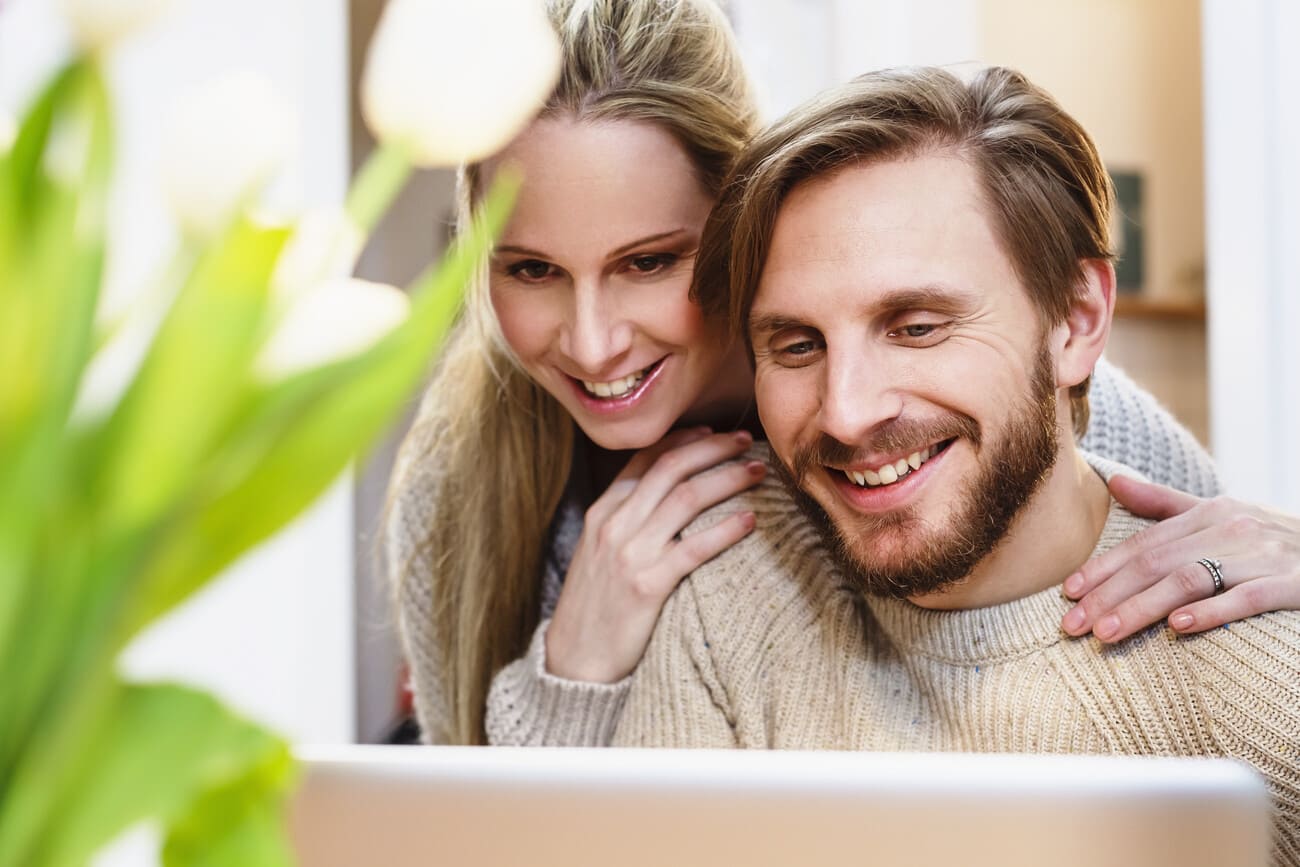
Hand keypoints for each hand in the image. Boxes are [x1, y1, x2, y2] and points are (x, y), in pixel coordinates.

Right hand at [544, 427, 764, 681]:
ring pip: (686, 498)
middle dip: (712, 448)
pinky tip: (749, 521)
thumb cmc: (595, 607)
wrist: (575, 662)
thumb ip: (625, 521)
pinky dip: (725, 529)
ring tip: (756, 471)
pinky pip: (694, 548)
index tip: (711, 431)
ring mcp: (629, 554)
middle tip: (744, 441)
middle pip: (670, 468)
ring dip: (727, 478)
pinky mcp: (647, 586)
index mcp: (602, 512)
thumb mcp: (597, 553)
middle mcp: (614, 525)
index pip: (644, 459)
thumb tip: (666, 496)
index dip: (682, 440)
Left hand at [1061, 475, 1299, 641]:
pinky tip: (1180, 627)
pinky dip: (1212, 611)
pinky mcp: (1294, 583)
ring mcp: (1262, 556)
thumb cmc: (1273, 539)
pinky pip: (1248, 597)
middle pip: (1157, 563)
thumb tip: (1112, 482)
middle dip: (1108, 594)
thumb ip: (1165, 505)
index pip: (1143, 544)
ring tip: (1107, 631)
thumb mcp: (1221, 516)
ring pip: (1191, 580)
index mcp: (1209, 514)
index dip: (1102, 568)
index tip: (1067, 593)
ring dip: (1143, 607)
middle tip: (1072, 625)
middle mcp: (1230, 529)